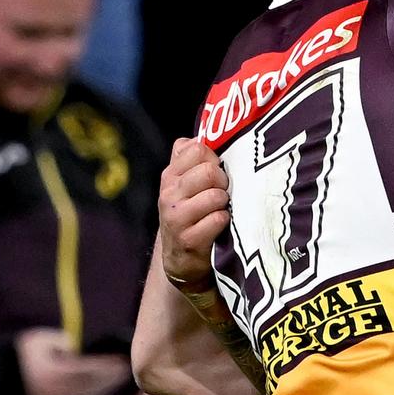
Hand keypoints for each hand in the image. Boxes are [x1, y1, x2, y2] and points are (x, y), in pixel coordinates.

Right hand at [15, 327, 130, 394]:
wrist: (2, 378)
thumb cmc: (23, 355)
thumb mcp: (39, 340)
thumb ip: (61, 341)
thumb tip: (75, 348)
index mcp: (52, 373)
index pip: (87, 369)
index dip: (106, 366)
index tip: (121, 360)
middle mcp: (54, 390)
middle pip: (90, 385)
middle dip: (110, 378)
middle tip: (125, 370)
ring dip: (105, 389)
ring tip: (118, 378)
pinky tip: (104, 389)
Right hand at [159, 138, 231, 288]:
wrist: (181, 258)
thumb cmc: (191, 213)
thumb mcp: (184, 184)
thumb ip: (188, 157)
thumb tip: (197, 136)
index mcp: (170, 176)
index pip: (197, 149)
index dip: (214, 159)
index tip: (216, 171)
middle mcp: (168, 194)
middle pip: (208, 171)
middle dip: (223, 181)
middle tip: (223, 193)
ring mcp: (176, 218)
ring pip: (215, 196)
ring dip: (225, 203)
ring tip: (221, 210)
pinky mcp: (189, 240)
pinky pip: (217, 220)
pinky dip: (224, 221)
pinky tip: (221, 226)